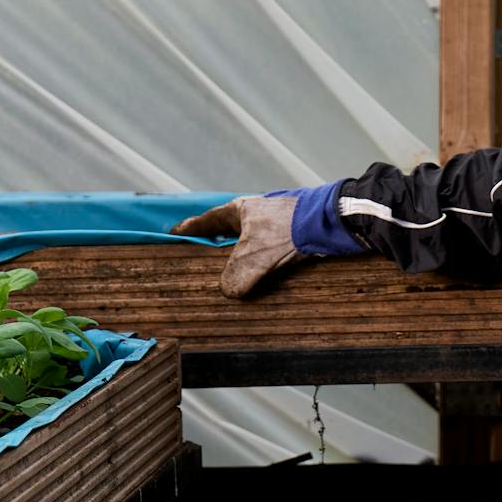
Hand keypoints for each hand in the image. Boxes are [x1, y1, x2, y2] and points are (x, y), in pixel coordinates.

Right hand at [170, 195, 297, 297]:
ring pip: (250, 237)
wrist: (327, 223)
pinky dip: (262, 257)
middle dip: (217, 241)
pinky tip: (264, 269)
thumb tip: (228, 290)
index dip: (190, 228)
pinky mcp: (292, 230)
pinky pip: (269, 246)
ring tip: (233, 267)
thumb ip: (236, 277)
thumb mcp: (253, 258)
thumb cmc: (286, 232)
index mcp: (240, 210)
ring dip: (242, 252)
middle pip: (228, 228)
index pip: (207, 220)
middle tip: (202, 252)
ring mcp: (275, 219)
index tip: (174, 233)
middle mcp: (256, 212)